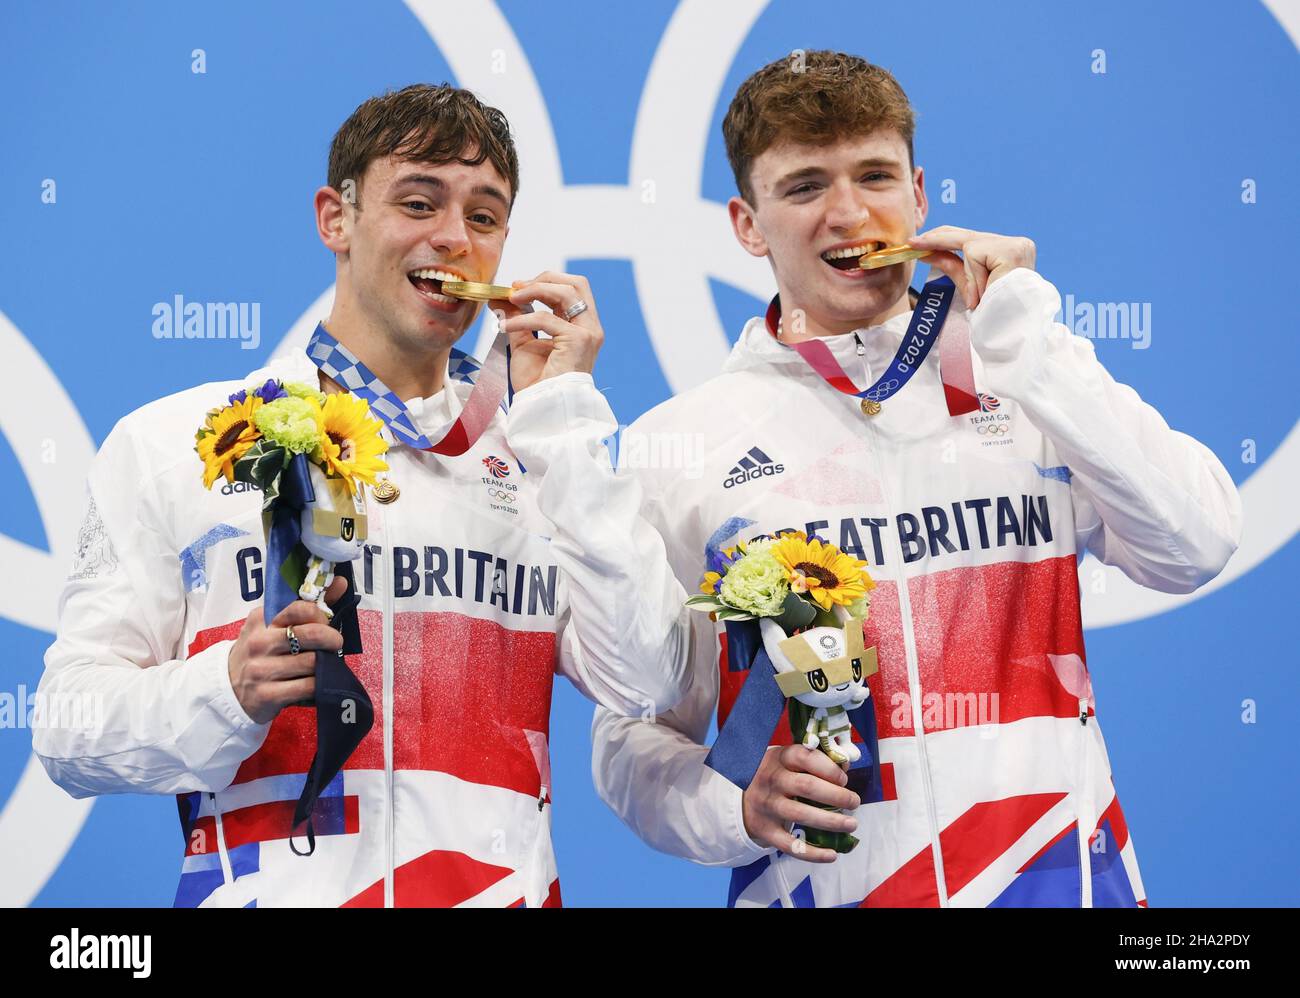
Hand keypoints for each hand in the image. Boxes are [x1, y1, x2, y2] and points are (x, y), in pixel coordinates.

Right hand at [227, 576, 346, 724]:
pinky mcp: (267, 695)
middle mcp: (259, 642)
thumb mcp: (273, 626)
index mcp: (262, 619)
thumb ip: (307, 605)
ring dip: (326, 664)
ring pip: (313, 662)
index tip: (326, 623)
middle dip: (332, 639)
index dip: (322, 615)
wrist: (227, 689)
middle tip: (335, 644)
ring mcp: (261, 669)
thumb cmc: (260, 653)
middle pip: (312, 634)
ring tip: (323, 665)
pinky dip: (319, 685)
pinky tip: (316, 683)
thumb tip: (341, 582)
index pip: (301, 608)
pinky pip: (308, 687)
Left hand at [493, 270, 604, 391]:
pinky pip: (546, 318)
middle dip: (544, 279)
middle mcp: (590, 327)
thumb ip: (517, 317)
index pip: (571, 290)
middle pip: (576, 283)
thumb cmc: (538, 383)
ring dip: (535, 290)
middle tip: (517, 287)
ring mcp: (588, 333)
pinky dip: (522, 319)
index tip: (517, 287)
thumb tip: (500, 296)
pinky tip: (505, 327)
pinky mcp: (578, 340)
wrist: (542, 407)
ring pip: (566, 292)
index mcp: (581, 326)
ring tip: (511, 298)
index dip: (545, 282)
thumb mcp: (524, 342)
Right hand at [741, 744, 860, 863]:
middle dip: (836, 795)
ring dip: (830, 822)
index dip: (829, 768)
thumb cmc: (776, 775)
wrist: (741, 797)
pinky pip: (790, 845)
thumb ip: (814, 761)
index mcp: (779, 758)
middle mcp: (771, 780)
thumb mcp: (788, 760)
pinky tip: (832, 855)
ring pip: (801, 814)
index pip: (806, 758)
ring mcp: (767, 806)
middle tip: (854, 802)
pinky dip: (813, 853)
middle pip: (807, 786)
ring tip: (851, 824)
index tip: (844, 779)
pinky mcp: (765, 830)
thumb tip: (844, 766)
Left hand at [907, 225, 1035, 310]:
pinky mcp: (1012, 252)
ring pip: (970, 248)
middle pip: (968, 236)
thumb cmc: (995, 315)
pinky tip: (987, 293)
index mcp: (1010, 253)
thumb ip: (953, 267)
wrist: (1012, 333)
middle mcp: (1017, 244)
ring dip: (970, 276)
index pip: (971, 239)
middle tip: (912, 243)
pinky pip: (975, 257)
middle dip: (938, 240)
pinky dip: (975, 277)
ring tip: (982, 298)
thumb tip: (927, 252)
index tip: (916, 241)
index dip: (943, 238)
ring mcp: (1017, 246)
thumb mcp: (970, 288)